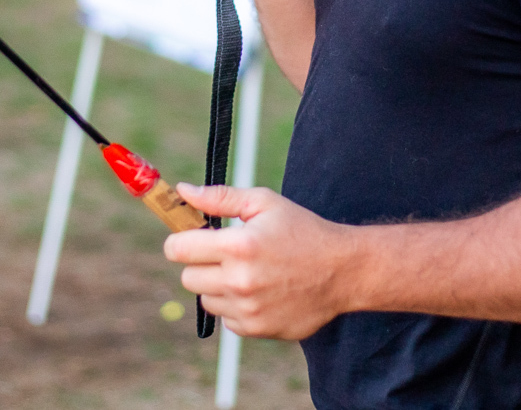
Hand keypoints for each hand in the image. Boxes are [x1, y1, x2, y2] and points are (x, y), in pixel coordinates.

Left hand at [164, 183, 353, 339]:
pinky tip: (261, 291)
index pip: (178, 249)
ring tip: (248, 272)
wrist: (342, 271)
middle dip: (201, 263)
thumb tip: (183, 191)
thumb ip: (219, 198)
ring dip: (218, 286)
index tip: (191, 238)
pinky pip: (227, 318)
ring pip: (206, 299)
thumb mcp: (264, 203)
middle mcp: (239, 281)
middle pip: (187, 277)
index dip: (180, 241)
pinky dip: (236, 306)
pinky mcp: (256, 329)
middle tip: (226, 254)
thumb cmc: (302, 230)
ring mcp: (247, 309)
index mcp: (238, 246)